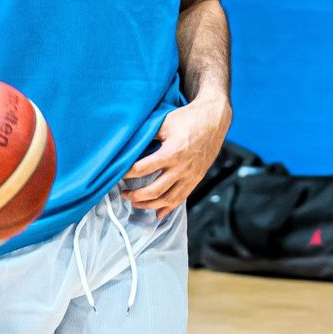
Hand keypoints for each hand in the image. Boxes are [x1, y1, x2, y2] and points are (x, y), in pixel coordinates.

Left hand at [122, 96, 230, 219]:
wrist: (214, 120)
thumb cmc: (188, 119)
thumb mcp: (164, 123)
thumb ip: (147, 135)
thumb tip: (129, 145)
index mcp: (172, 152)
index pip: (142, 169)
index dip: (127, 174)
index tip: (118, 175)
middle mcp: (182, 168)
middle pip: (154, 190)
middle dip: (136, 195)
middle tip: (124, 194)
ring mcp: (191, 175)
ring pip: (168, 199)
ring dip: (150, 205)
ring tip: (136, 205)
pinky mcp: (196, 178)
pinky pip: (182, 198)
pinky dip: (169, 208)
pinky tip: (158, 214)